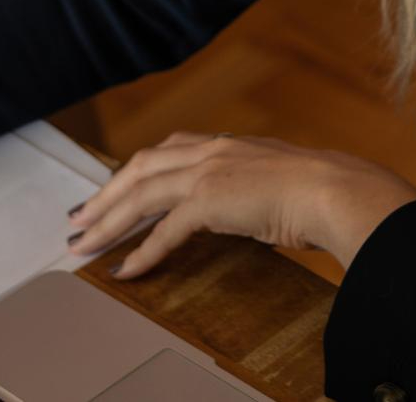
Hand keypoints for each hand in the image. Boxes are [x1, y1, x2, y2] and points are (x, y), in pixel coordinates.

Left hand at [64, 131, 415, 277]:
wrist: (337, 189)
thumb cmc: (321, 189)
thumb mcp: (278, 177)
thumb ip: (253, 183)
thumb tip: (247, 204)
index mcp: (227, 144)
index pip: (166, 151)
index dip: (133, 170)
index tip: (112, 188)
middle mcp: (212, 150)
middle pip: (140, 167)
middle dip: (105, 194)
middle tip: (79, 219)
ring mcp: (209, 172)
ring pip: (141, 194)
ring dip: (108, 221)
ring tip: (85, 245)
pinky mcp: (211, 200)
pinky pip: (164, 230)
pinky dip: (141, 252)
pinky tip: (125, 270)